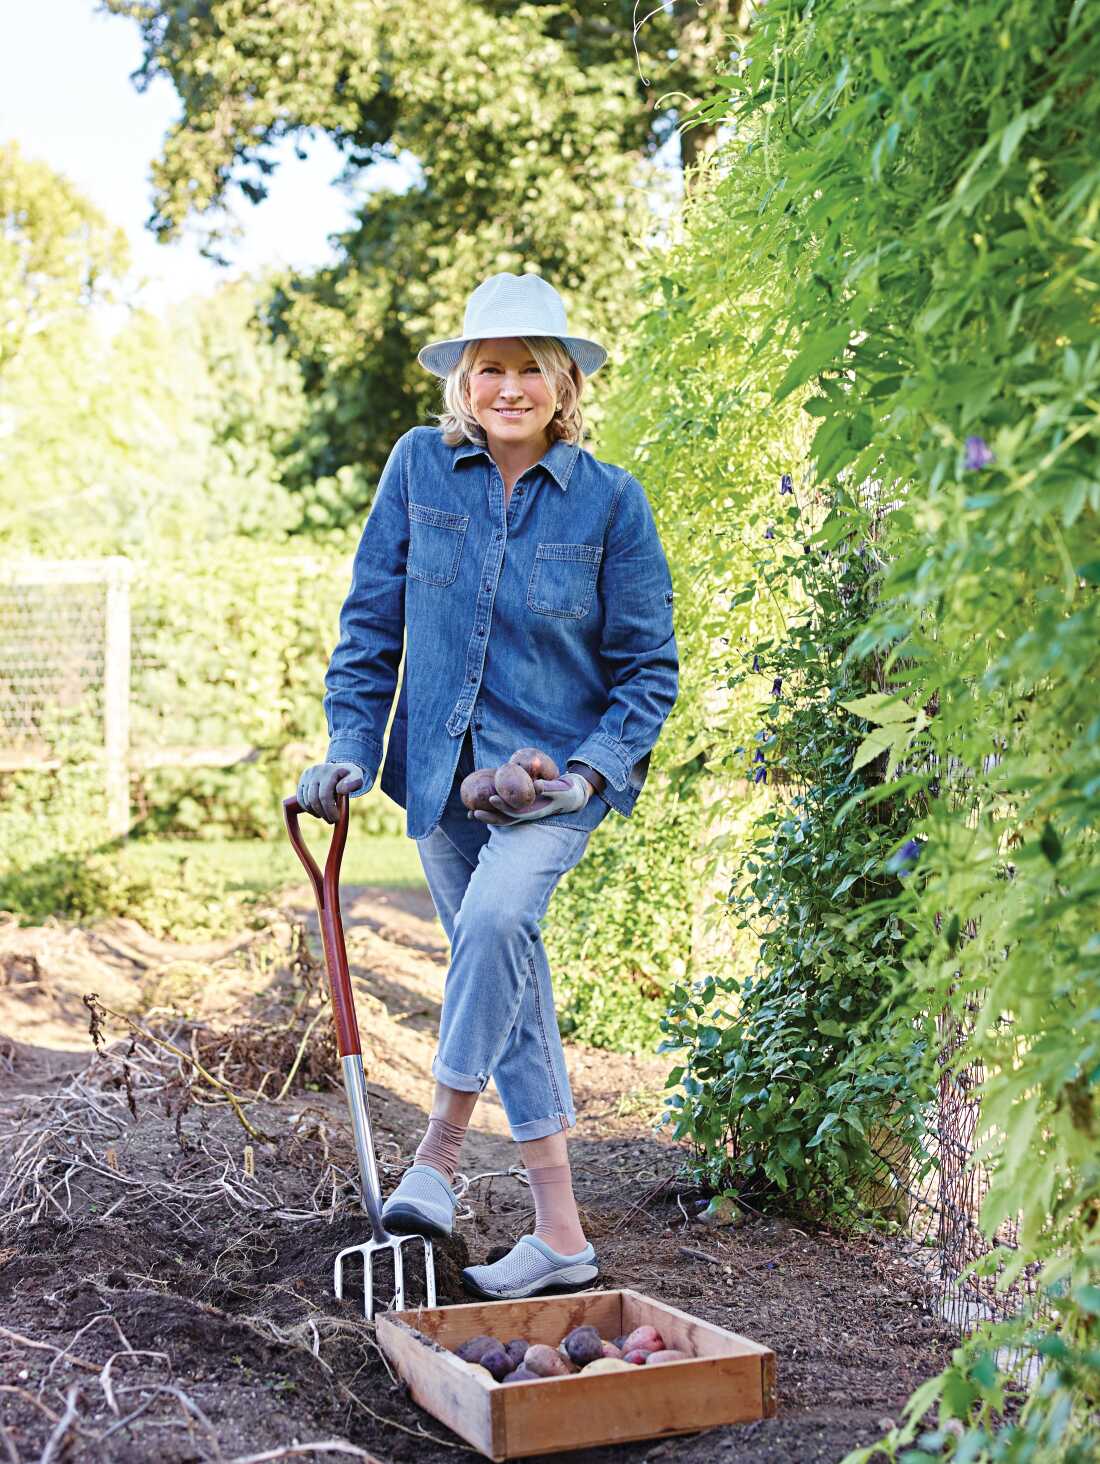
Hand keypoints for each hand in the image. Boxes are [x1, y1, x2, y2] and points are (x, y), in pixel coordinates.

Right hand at [296, 761, 364, 821]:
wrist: (340, 769)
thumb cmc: (350, 777)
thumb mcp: (357, 778)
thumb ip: (353, 783)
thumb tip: (340, 789)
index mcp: (329, 771)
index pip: (324, 795)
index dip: (329, 810)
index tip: (336, 818)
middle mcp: (316, 771)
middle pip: (314, 799)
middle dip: (323, 813)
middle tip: (331, 821)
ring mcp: (307, 775)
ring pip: (306, 800)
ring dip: (316, 812)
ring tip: (326, 815)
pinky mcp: (302, 780)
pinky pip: (300, 799)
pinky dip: (308, 808)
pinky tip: (317, 812)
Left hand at [469, 772, 590, 824]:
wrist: (571, 796)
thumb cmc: (567, 792)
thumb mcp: (560, 790)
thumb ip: (549, 788)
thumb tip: (536, 785)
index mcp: (533, 813)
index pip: (514, 813)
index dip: (502, 807)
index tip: (491, 799)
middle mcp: (525, 814)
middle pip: (503, 818)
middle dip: (488, 816)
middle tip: (472, 812)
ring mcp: (522, 811)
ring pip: (502, 816)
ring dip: (487, 815)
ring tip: (470, 812)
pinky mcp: (521, 806)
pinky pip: (505, 808)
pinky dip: (493, 807)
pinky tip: (481, 802)